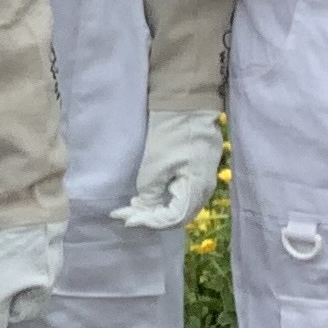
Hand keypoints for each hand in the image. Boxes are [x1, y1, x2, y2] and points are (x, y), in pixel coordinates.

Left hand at [112, 108, 221, 229]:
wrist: (188, 105)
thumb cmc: (172, 134)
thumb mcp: (155, 165)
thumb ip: (150, 192)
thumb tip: (144, 209)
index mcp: (196, 189)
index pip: (173, 219)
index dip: (149, 222)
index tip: (126, 219)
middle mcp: (203, 190)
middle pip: (176, 216)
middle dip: (149, 218)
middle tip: (123, 214)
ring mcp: (201, 181)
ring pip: (178, 206)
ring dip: (155, 209)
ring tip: (131, 208)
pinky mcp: (195, 172)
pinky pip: (179, 195)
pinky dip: (162, 199)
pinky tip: (146, 196)